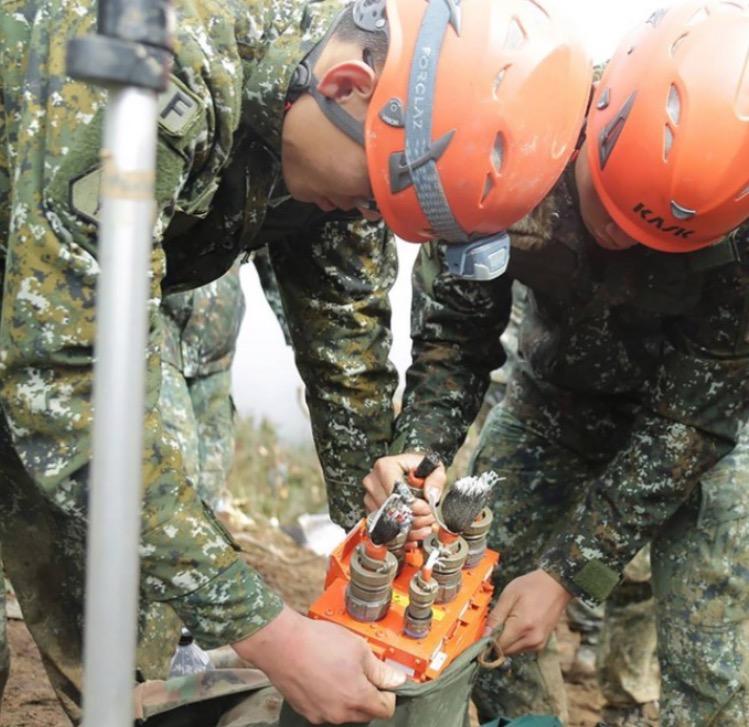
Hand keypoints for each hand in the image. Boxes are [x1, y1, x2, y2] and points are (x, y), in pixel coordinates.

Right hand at [234, 606, 404, 723]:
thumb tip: (398, 681)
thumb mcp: (359, 649)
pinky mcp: (306, 712)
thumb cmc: (319, 642)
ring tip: (338, 669)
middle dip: (368, 694)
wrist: (282, 644)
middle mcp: (340, 714)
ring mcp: (321, 716)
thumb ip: (381, 670)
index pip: (386, 709)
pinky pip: (326, 709)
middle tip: (360, 669)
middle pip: (366, 713)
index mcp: (358, 699)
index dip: (388, 692)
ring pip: (345, 712)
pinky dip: (329, 697)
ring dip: (348, 696)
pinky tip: (323, 676)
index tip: (382, 678)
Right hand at [363, 453, 446, 541]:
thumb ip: (436, 479)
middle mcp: (373, 482)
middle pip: (392, 509)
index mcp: (385, 467)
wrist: (408, 475)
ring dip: (410, 529)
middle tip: (429, 518)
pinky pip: (384, 532)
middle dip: (415, 519)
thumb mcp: (433, 467)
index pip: (396, 491)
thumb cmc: (417, 470)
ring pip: (388, 523)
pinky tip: (413, 534)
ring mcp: (369, 499)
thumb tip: (430, 494)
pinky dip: (401, 537)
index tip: (426, 509)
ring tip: (423, 524)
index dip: (414, 504)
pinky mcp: (371, 513)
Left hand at [484, 569, 572, 655]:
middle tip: (495, 622)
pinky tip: (516, 623)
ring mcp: (538, 643)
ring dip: (505, 640)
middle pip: (505, 651)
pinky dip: (515, 639)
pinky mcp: (541, 643)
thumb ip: (496, 616)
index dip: (487, 641)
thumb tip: (485, 635)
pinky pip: (521, 647)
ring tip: (508, 620)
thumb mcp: (509, 595)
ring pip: (513, 651)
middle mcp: (532, 640)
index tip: (481, 632)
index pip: (498, 646)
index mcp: (523, 627)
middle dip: (495, 641)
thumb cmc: (532, 586)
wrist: (556, 585)